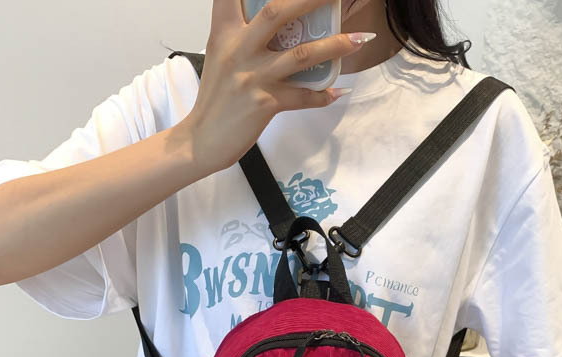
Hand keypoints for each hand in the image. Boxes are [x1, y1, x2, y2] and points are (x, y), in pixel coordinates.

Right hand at [182, 0, 372, 173]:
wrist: (202, 140)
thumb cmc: (215, 99)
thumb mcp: (221, 55)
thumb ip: (241, 34)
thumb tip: (274, 19)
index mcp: (225, 33)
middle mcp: (239, 50)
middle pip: (278, 12)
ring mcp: (253, 77)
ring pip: (301, 55)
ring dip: (335, 46)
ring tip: (359, 39)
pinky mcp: (265, 104)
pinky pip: (302, 97)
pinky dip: (322, 95)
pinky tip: (338, 91)